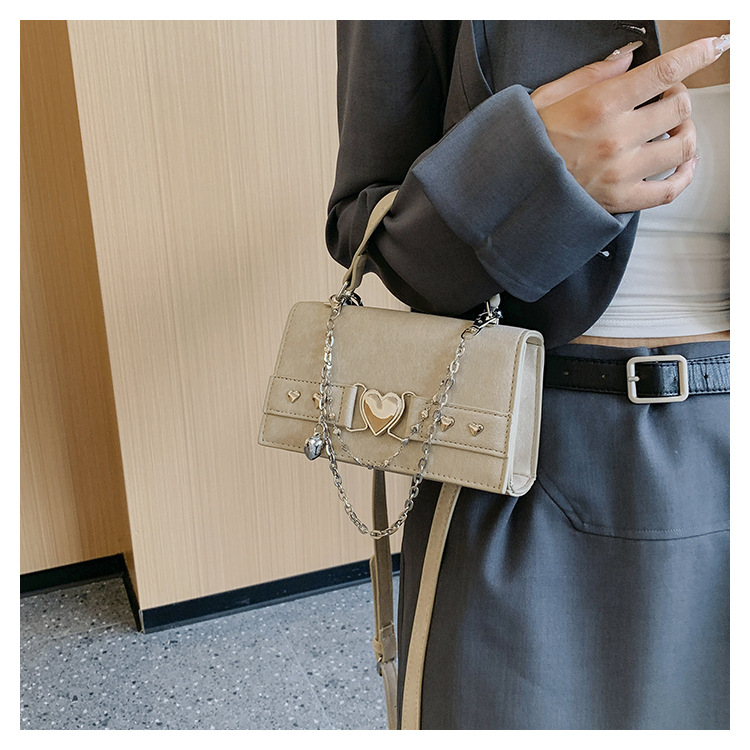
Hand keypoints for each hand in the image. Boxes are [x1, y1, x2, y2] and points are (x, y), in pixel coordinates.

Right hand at [530, 37, 726, 213]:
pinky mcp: (621, 200)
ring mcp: (621, 172)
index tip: (714, 46)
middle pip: (680, 108)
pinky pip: (671, 189)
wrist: (508, 188)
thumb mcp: (549, 95)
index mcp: (599, 105)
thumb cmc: (526, 143)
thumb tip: (631, 57)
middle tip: (666, 97)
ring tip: (671, 129)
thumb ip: (594, 73)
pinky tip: (683, 162)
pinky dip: (686, 174)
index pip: (665, 72)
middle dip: (680, 96)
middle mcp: (615, 138)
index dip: (697, 55)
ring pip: (683, 146)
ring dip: (685, 132)